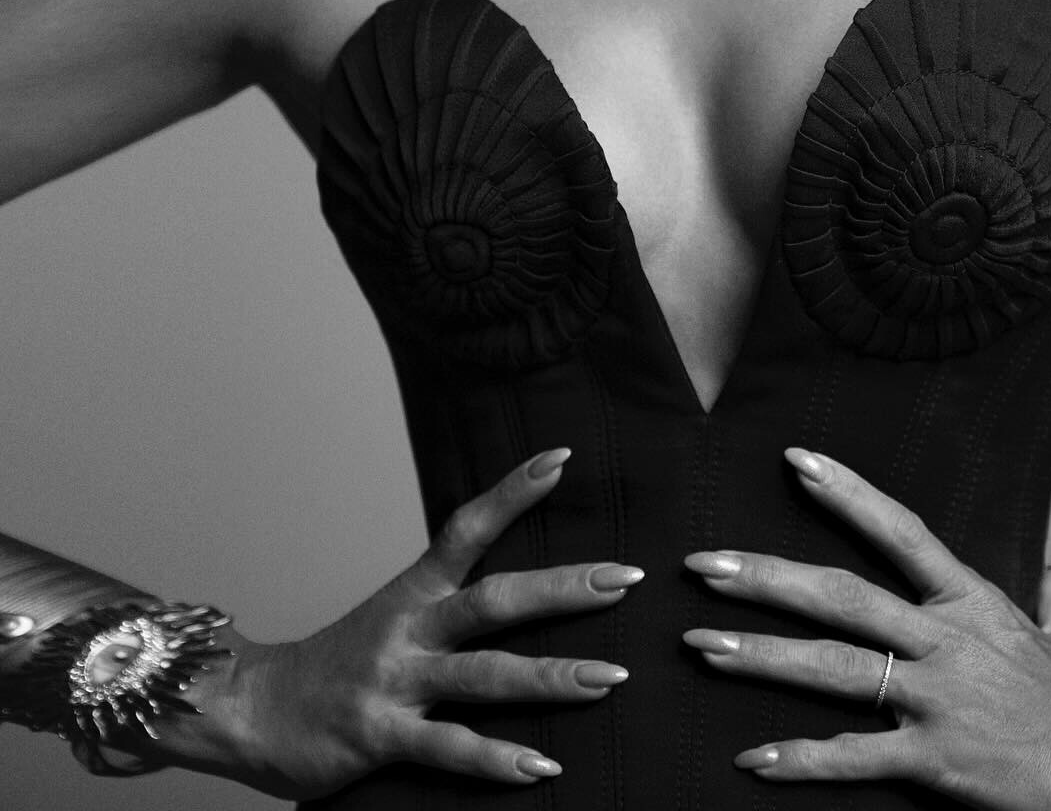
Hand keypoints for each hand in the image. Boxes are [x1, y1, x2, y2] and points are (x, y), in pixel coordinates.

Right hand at [147, 448, 637, 797]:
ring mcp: (395, 682)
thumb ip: (445, 605)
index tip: (561, 457)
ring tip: (612, 678)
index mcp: (412, 592)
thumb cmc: (335, 666)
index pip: (468, 527)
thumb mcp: (390, 618)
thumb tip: (516, 591)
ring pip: (486, 676)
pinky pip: (450, 748)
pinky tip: (543, 768)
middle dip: (566, 588)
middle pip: (496, 601)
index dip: (513, 491)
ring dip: (554, 677)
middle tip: (627, 578)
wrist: (248, 710)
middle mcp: (408, 628)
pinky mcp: (380, 737)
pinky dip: (499, 760)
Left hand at [681, 448, 1050, 810]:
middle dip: (766, 578)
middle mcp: (942, 639)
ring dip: (761, 656)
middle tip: (703, 564)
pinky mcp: (932, 759)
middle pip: (840, 595)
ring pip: (833, 668)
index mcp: (967, 600)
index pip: (897, 530)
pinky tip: (753, 759)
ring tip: (702, 646)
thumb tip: (1050, 571)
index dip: (845, 492)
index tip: (793, 459)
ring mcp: (934, 698)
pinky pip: (855, 757)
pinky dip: (801, 760)